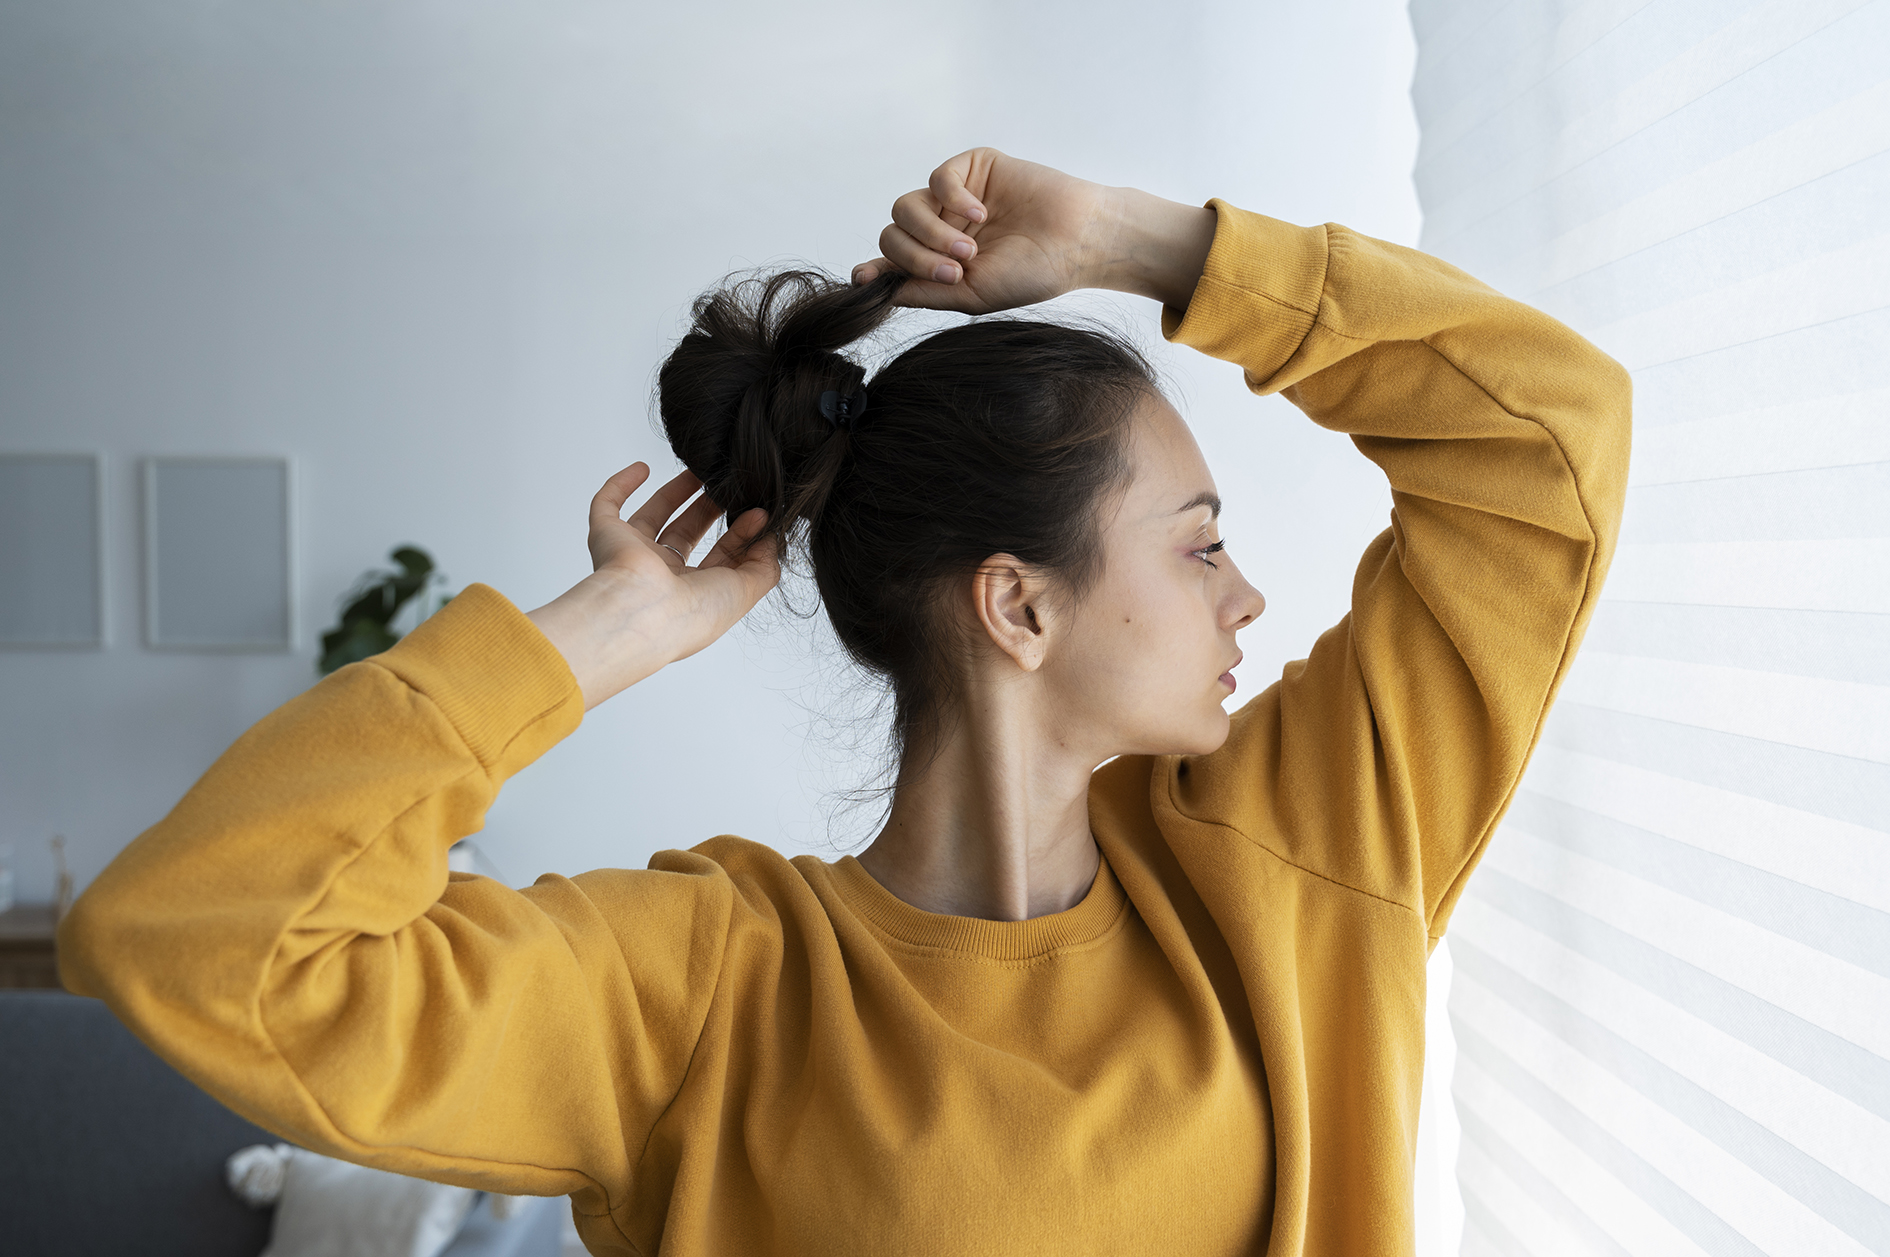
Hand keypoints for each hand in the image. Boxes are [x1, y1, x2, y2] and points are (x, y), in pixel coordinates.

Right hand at [526, 464, 778, 708]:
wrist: (643, 612)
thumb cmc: (692, 613)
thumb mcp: (744, 592)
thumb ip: (764, 567)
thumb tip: (769, 539)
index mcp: (690, 595)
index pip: (718, 559)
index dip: (739, 535)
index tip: (758, 512)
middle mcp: (660, 577)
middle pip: (686, 534)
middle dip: (709, 509)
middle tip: (731, 485)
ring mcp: (631, 556)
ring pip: (653, 515)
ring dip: (676, 492)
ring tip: (702, 468)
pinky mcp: (605, 536)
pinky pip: (606, 505)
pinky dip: (621, 485)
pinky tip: (642, 467)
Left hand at [852, 148, 1216, 312]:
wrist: (1078, 241)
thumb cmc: (1033, 273)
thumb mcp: (971, 295)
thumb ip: (924, 292)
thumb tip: (877, 291)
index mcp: (939, 262)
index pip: (893, 262)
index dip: (875, 270)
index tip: (862, 279)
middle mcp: (940, 229)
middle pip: (892, 235)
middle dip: (915, 257)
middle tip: (954, 272)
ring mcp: (954, 198)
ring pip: (905, 208)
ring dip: (931, 233)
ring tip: (969, 250)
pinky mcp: (972, 168)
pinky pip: (937, 179)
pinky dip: (952, 199)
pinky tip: (982, 214)